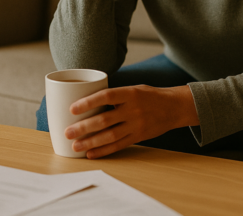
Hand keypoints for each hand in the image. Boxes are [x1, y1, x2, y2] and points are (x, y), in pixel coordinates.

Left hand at [64, 85, 198, 158]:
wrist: (174, 107)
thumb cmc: (150, 96)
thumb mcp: (134, 89)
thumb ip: (115, 96)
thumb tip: (88, 101)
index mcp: (130, 93)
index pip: (106, 97)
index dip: (88, 103)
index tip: (72, 108)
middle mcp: (133, 109)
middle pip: (105, 120)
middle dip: (84, 127)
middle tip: (68, 132)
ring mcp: (136, 125)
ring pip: (110, 136)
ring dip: (90, 142)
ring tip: (75, 146)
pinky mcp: (139, 137)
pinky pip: (119, 146)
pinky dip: (103, 150)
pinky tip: (90, 153)